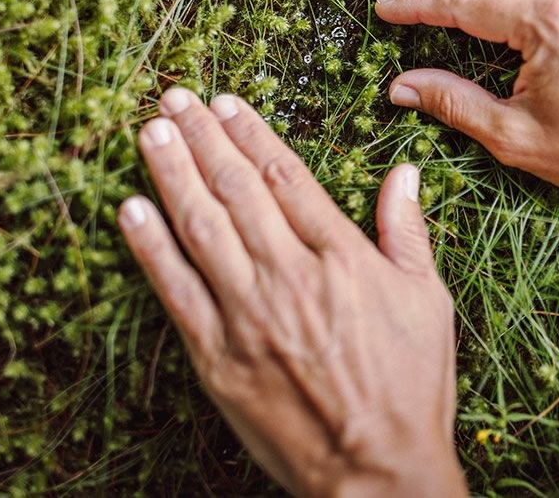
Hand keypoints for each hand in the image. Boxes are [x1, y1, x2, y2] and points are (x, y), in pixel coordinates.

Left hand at [118, 88, 464, 496]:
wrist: (376, 470)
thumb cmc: (411, 386)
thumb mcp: (427, 301)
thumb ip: (407, 233)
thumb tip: (404, 173)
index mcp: (341, 256)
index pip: (285, 175)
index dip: (251, 133)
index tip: (227, 102)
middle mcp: (289, 275)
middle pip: (235, 189)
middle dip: (201, 138)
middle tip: (173, 98)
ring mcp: (248, 315)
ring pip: (199, 227)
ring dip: (170, 174)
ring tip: (149, 132)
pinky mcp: (217, 356)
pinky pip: (175, 290)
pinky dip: (150, 247)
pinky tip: (130, 210)